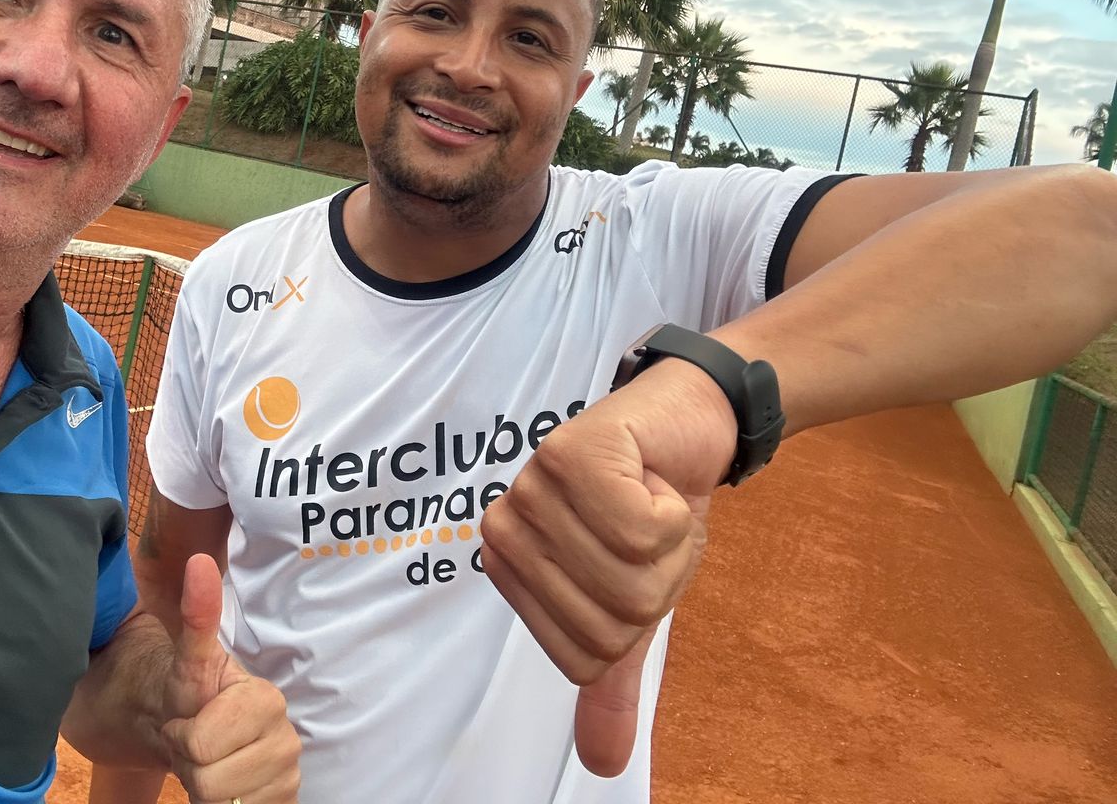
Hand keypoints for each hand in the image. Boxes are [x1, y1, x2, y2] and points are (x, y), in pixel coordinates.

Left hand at [161, 554, 300, 802]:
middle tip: (195, 742)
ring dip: (202, 786)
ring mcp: (289, 774)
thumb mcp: (187, 659)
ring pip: (220, 803)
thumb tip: (198, 562)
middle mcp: (287, 738)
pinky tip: (225, 782)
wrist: (198, 731)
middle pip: (209, 781)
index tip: (188, 718)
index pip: (199, 745)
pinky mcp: (286, 801)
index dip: (180, 736)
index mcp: (267, 700)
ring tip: (209, 760)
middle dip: (190, 763)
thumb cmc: (193, 695)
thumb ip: (196, 615)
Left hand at [479, 359, 738, 777]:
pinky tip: (649, 476)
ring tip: (646, 499)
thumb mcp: (635, 604)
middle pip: (610, 616)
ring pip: (625, 571)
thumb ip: (610, 677)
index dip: (632, 616)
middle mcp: (509, 526)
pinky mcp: (571, 452)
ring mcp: (532, 486)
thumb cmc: (650, 511)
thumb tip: (602, 766)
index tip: (633, 563)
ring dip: (665, 538)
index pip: (583, 653)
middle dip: (653, 576)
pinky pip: (637, 525)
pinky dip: (668, 508)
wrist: (683, 427)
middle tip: (644, 526)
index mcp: (512, 568)